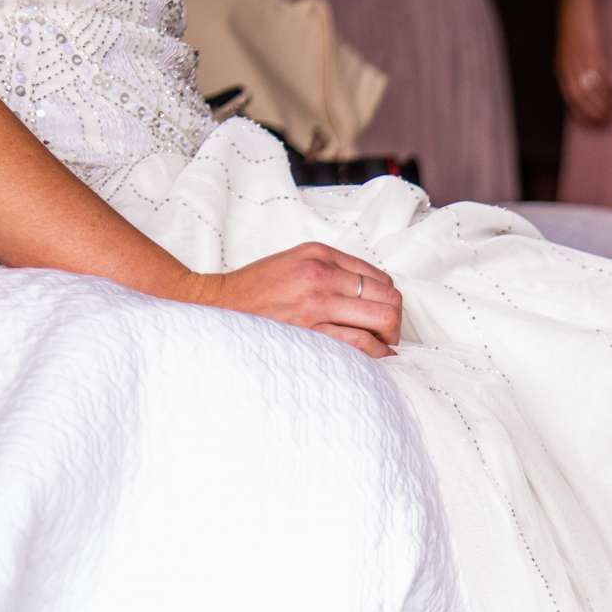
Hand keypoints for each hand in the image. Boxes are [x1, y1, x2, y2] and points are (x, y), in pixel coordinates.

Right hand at [182, 243, 402, 358]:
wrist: (216, 305)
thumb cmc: (256, 288)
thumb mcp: (295, 262)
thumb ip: (332, 270)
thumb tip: (375, 292)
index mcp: (319, 254)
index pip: (378, 276)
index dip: (388, 297)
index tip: (383, 311)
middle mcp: (321, 275)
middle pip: (388, 297)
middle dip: (395, 317)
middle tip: (388, 331)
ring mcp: (316, 305)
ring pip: (382, 319)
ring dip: (390, 336)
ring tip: (384, 344)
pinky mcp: (310, 332)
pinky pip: (361, 343)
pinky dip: (378, 352)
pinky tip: (377, 356)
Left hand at [556, 0, 611, 125]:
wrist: (574, 3)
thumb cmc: (573, 29)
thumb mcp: (568, 53)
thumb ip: (575, 71)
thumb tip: (588, 90)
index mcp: (562, 69)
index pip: (571, 100)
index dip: (583, 115)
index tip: (595, 125)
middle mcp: (570, 66)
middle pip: (583, 98)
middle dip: (596, 113)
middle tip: (609, 122)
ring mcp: (581, 59)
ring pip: (594, 89)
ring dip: (606, 104)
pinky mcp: (592, 50)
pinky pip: (602, 74)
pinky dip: (611, 86)